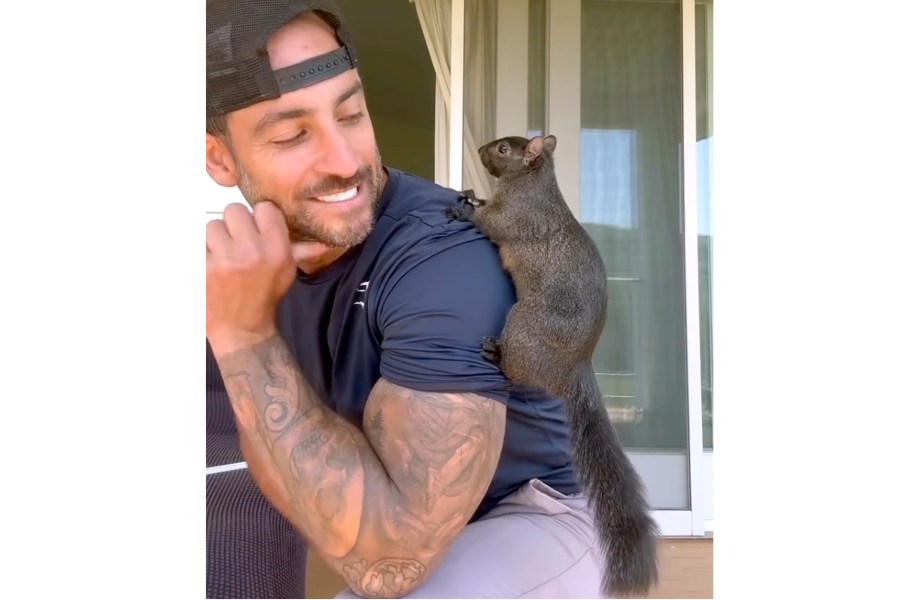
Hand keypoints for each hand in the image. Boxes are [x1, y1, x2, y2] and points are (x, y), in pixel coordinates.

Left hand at [206, 202, 296, 353]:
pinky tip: (209, 268)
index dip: (257, 218)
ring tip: (221, 257)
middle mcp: (252, 251)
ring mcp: (224, 260)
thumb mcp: (287, 273)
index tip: (255, 230)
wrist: (241, 329)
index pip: (263, 208)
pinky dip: (200, 254)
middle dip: (233, 226)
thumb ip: (301, 251)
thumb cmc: (264, 297)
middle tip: (235, 244)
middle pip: (234, 211)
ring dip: (214, 239)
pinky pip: (196, 244)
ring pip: (212, 225)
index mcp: (277, 249)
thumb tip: (324, 242)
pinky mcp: (201, 268)